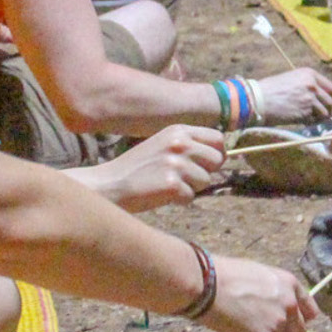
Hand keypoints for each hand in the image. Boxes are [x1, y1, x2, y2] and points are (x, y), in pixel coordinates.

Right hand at [93, 126, 224, 210]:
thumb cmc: (137, 168)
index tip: (205, 164)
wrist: (109, 184)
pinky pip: (190, 197)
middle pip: (217, 160)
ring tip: (166, 184)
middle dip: (205, 172)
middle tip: (182, 178)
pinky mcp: (172, 185)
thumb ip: (189, 146)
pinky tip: (160, 194)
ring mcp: (176, 164)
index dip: (215, 154)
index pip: (218, 139)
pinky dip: (178, 200)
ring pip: (205, 181)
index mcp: (179, 130)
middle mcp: (180, 143)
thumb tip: (221, 155)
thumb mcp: (163, 144)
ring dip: (190, 188)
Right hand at [204, 256, 320, 331]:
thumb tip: (267, 309)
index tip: (286, 327)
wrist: (208, 284)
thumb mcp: (257, 275)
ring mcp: (279, 324)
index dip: (297, 321)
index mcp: (289, 284)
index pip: (310, 311)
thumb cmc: (222, 276)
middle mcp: (290, 305)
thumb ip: (271, 293)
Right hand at [252, 67, 331, 122]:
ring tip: (307, 117)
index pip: (331, 88)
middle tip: (317, 113)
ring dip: (318, 117)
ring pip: (325, 113)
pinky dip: (309, 123)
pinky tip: (300, 121)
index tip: (323, 102)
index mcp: (309, 74)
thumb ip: (307, 84)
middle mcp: (312, 85)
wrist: (258, 99)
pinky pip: (314, 121)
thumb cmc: (270, 89)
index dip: (328, 96)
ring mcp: (310, 99)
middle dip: (325, 109)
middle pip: (330, 101)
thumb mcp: (291, 78)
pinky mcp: (305, 113)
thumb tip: (319, 96)